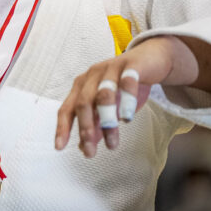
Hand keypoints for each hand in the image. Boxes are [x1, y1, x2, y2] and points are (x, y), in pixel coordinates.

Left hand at [54, 36, 198, 156]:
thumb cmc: (126, 85)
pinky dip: (126, 100)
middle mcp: (93, 76)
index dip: (62, 128)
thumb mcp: (109, 108)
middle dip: (85, 128)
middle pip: (83, 103)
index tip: (59, 147)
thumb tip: (84, 148)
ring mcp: (111, 68)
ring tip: (112, 143)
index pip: (67, 108)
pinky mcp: (132, 65)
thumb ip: (96, 125)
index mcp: (82, 86)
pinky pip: (127, 81)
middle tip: (90, 151)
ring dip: (106, 121)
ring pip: (103, 94)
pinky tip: (127, 118)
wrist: (151, 59)